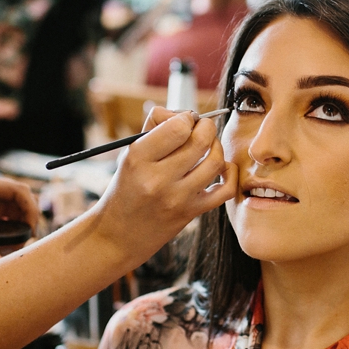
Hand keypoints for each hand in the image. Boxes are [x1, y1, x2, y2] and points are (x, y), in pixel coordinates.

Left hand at [0, 173, 40, 255]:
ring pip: (20, 211)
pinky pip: (10, 219)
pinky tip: (2, 248)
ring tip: (8, 250)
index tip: (29, 230)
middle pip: (24, 201)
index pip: (18, 191)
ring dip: (21, 229)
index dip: (30, 208)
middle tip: (20, 244)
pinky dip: (13, 233)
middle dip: (29, 221)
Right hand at [92, 108, 235, 265]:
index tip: (184, 121)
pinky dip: (229, 173)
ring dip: (216, 147)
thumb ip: (155, 127)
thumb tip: (184, 113)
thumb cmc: (126, 188)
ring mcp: (177, 198)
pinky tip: (220, 168)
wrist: (118, 235)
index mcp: (138, 159)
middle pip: (201, 140)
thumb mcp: (129, 155)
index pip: (178, 126)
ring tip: (207, 147)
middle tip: (201, 128)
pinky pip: (225, 189)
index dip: (186, 117)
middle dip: (206, 127)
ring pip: (215, 161)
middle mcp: (158, 179)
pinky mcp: (192, 213)